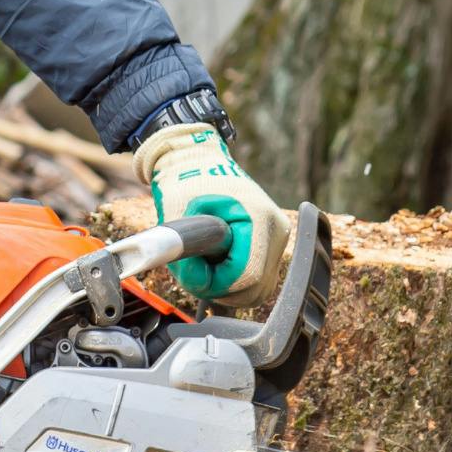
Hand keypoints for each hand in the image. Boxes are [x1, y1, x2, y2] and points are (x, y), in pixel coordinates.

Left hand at [135, 121, 291, 306]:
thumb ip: (181, 251)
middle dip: (220, 287)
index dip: (215, 283)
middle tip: (195, 268)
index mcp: (259, 217)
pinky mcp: (272, 245)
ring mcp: (277, 238)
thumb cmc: (186, 182)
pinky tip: (216, 263)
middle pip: (256, 288)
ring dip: (227, 288)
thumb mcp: (174, 214)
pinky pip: (258, 281)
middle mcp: (276, 229)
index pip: (247, 275)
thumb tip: (196, 282)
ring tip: (205, 263)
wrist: (197, 162)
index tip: (192, 271)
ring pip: (258, 290)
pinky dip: (234, 282)